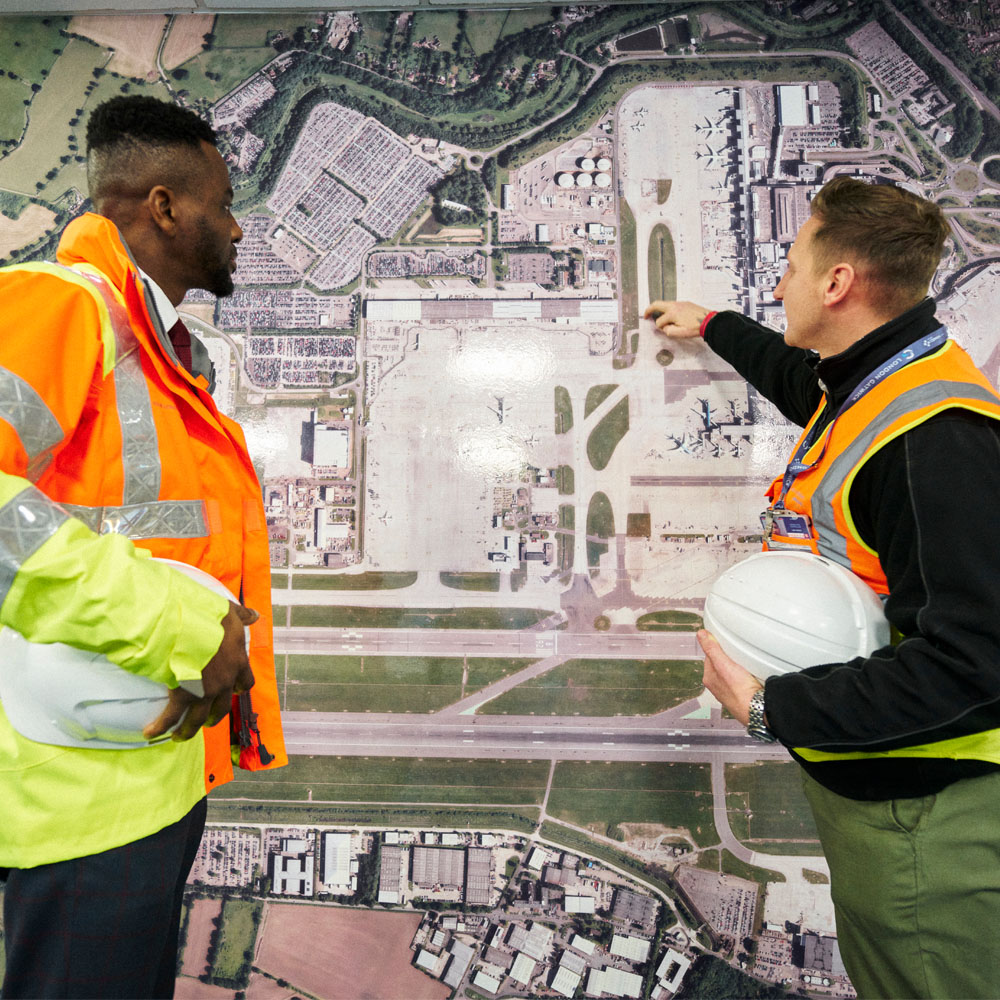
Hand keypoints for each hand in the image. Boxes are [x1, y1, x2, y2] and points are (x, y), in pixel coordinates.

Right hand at [144, 601, 257, 741]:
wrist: (186, 625)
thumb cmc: (209, 616)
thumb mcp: (230, 613)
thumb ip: (242, 617)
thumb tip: (254, 615)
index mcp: (237, 661)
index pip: (246, 682)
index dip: (240, 689)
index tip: (235, 692)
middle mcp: (225, 681)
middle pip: (223, 707)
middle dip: (214, 716)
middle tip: (206, 721)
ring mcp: (205, 692)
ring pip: (198, 719)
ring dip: (189, 730)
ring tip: (179, 735)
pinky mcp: (183, 696)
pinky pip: (171, 718)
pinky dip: (161, 727)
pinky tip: (151, 732)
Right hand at [644, 300, 710, 338]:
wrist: (709, 321)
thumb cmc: (695, 328)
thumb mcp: (680, 333)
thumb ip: (668, 331)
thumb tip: (664, 327)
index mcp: (672, 313)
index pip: (659, 321)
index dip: (660, 327)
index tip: (664, 330)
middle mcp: (674, 306)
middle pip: (656, 304)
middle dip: (649, 309)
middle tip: (645, 315)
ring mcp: (680, 303)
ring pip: (665, 303)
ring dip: (659, 309)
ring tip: (658, 315)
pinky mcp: (685, 303)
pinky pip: (672, 304)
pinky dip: (668, 308)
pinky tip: (672, 315)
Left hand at [698, 629, 762, 725]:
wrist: (757, 710)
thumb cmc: (740, 691)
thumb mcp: (723, 664)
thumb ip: (712, 649)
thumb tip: (701, 635)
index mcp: (709, 678)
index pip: (710, 656)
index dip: (718, 647)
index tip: (725, 642)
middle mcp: (717, 686)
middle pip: (722, 664)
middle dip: (729, 658)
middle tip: (738, 655)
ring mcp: (729, 692)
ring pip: (732, 673)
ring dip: (738, 668)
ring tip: (746, 666)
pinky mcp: (741, 695)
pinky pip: (741, 681)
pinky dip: (746, 677)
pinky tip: (751, 677)